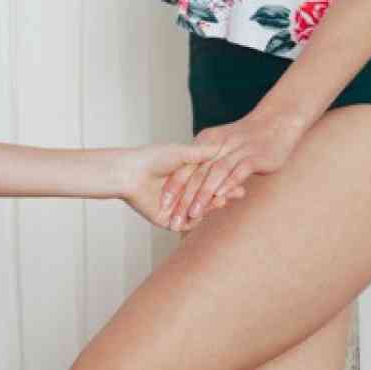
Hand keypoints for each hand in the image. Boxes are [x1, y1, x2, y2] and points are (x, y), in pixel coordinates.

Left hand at [122, 143, 246, 233]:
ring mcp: (174, 209)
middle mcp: (181, 195)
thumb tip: (225, 146)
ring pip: (199, 211)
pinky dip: (199, 217)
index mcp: (184, 179)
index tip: (240, 177)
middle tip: (240, 191)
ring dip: (213, 206)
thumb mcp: (182, 153)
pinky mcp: (167, 221)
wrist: (131, 173)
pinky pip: (187, 223)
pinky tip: (209, 209)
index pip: (209, 182)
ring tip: (225, 198)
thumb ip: (202, 155)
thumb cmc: (153, 158)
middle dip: (223, 195)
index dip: (224, 180)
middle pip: (207, 198)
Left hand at [158, 108, 307, 230]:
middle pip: (197, 174)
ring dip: (203, 195)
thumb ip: (207, 160)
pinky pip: (237, 172)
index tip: (163, 205)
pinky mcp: (254, 157)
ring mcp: (236, 151)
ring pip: (214, 174)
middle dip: (185, 196)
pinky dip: (228, 184)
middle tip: (175, 216)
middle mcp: (218, 146)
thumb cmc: (250, 137)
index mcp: (206, 142)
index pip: (186, 168)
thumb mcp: (222, 144)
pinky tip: (220, 198)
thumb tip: (192, 185)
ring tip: (194, 213)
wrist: (278, 121)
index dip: (175, 186)